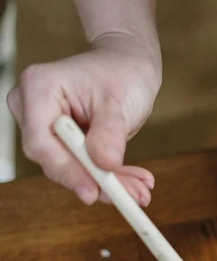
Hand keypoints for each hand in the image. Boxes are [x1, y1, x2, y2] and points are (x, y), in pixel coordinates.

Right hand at [8, 32, 159, 205]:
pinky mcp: (62, 141)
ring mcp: (45, 126)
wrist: (128, 64)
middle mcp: (33, 108)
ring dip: (107, 182)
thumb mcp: (119, 101)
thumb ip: (110, 133)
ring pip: (71, 167)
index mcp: (38, 89)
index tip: (93, 190)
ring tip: (140, 191)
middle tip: (128, 196)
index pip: (41, 142)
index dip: (67, 170)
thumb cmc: (122, 72)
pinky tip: (135, 183)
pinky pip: (82, 166)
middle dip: (94, 180)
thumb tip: (104, 164)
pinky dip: (110, 177)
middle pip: (54, 159)